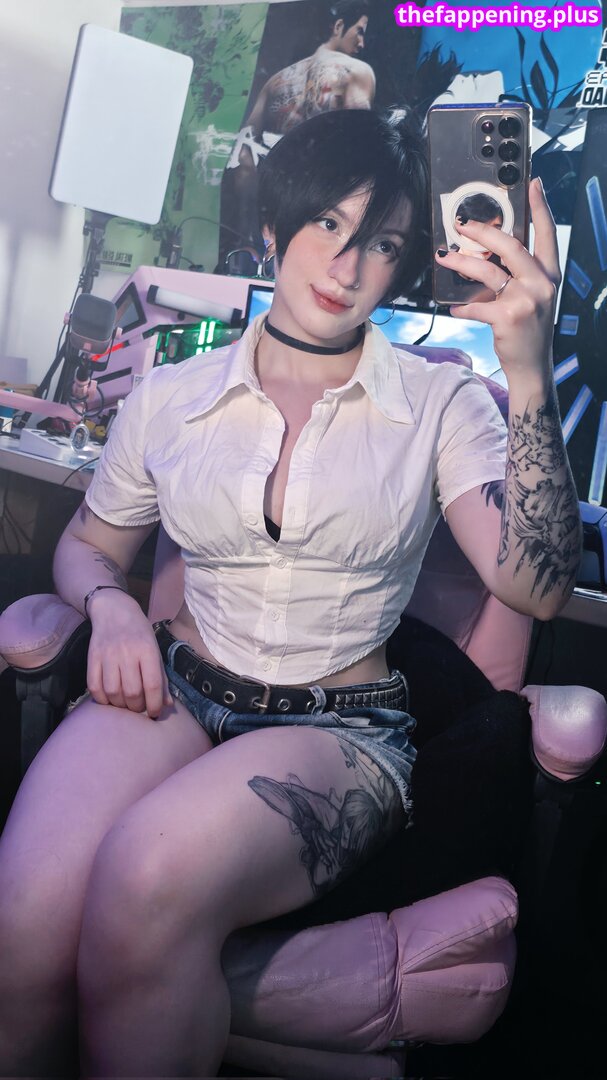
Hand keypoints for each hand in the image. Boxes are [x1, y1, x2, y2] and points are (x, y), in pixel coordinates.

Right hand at [86, 591, 172, 718]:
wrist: (114, 611)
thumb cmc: (139, 633)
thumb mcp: (155, 650)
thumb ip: (161, 678)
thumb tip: (167, 705)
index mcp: (147, 650)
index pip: (152, 684)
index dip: (155, 705)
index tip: (155, 713)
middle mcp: (127, 652)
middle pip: (132, 692)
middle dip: (137, 708)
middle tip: (139, 708)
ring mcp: (108, 655)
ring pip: (113, 692)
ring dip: (120, 706)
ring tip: (125, 705)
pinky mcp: (92, 657)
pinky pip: (94, 687)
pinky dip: (102, 699)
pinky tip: (109, 699)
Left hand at [435, 178, 560, 382]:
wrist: (532, 366)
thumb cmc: (529, 330)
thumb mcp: (534, 297)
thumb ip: (521, 275)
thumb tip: (491, 253)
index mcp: (549, 275)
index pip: (547, 234)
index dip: (540, 207)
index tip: (533, 184)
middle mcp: (541, 284)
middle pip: (511, 246)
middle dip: (483, 232)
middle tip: (462, 224)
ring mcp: (525, 301)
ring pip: (488, 271)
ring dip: (462, 262)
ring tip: (444, 257)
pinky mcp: (507, 318)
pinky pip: (477, 306)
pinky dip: (462, 307)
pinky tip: (453, 308)